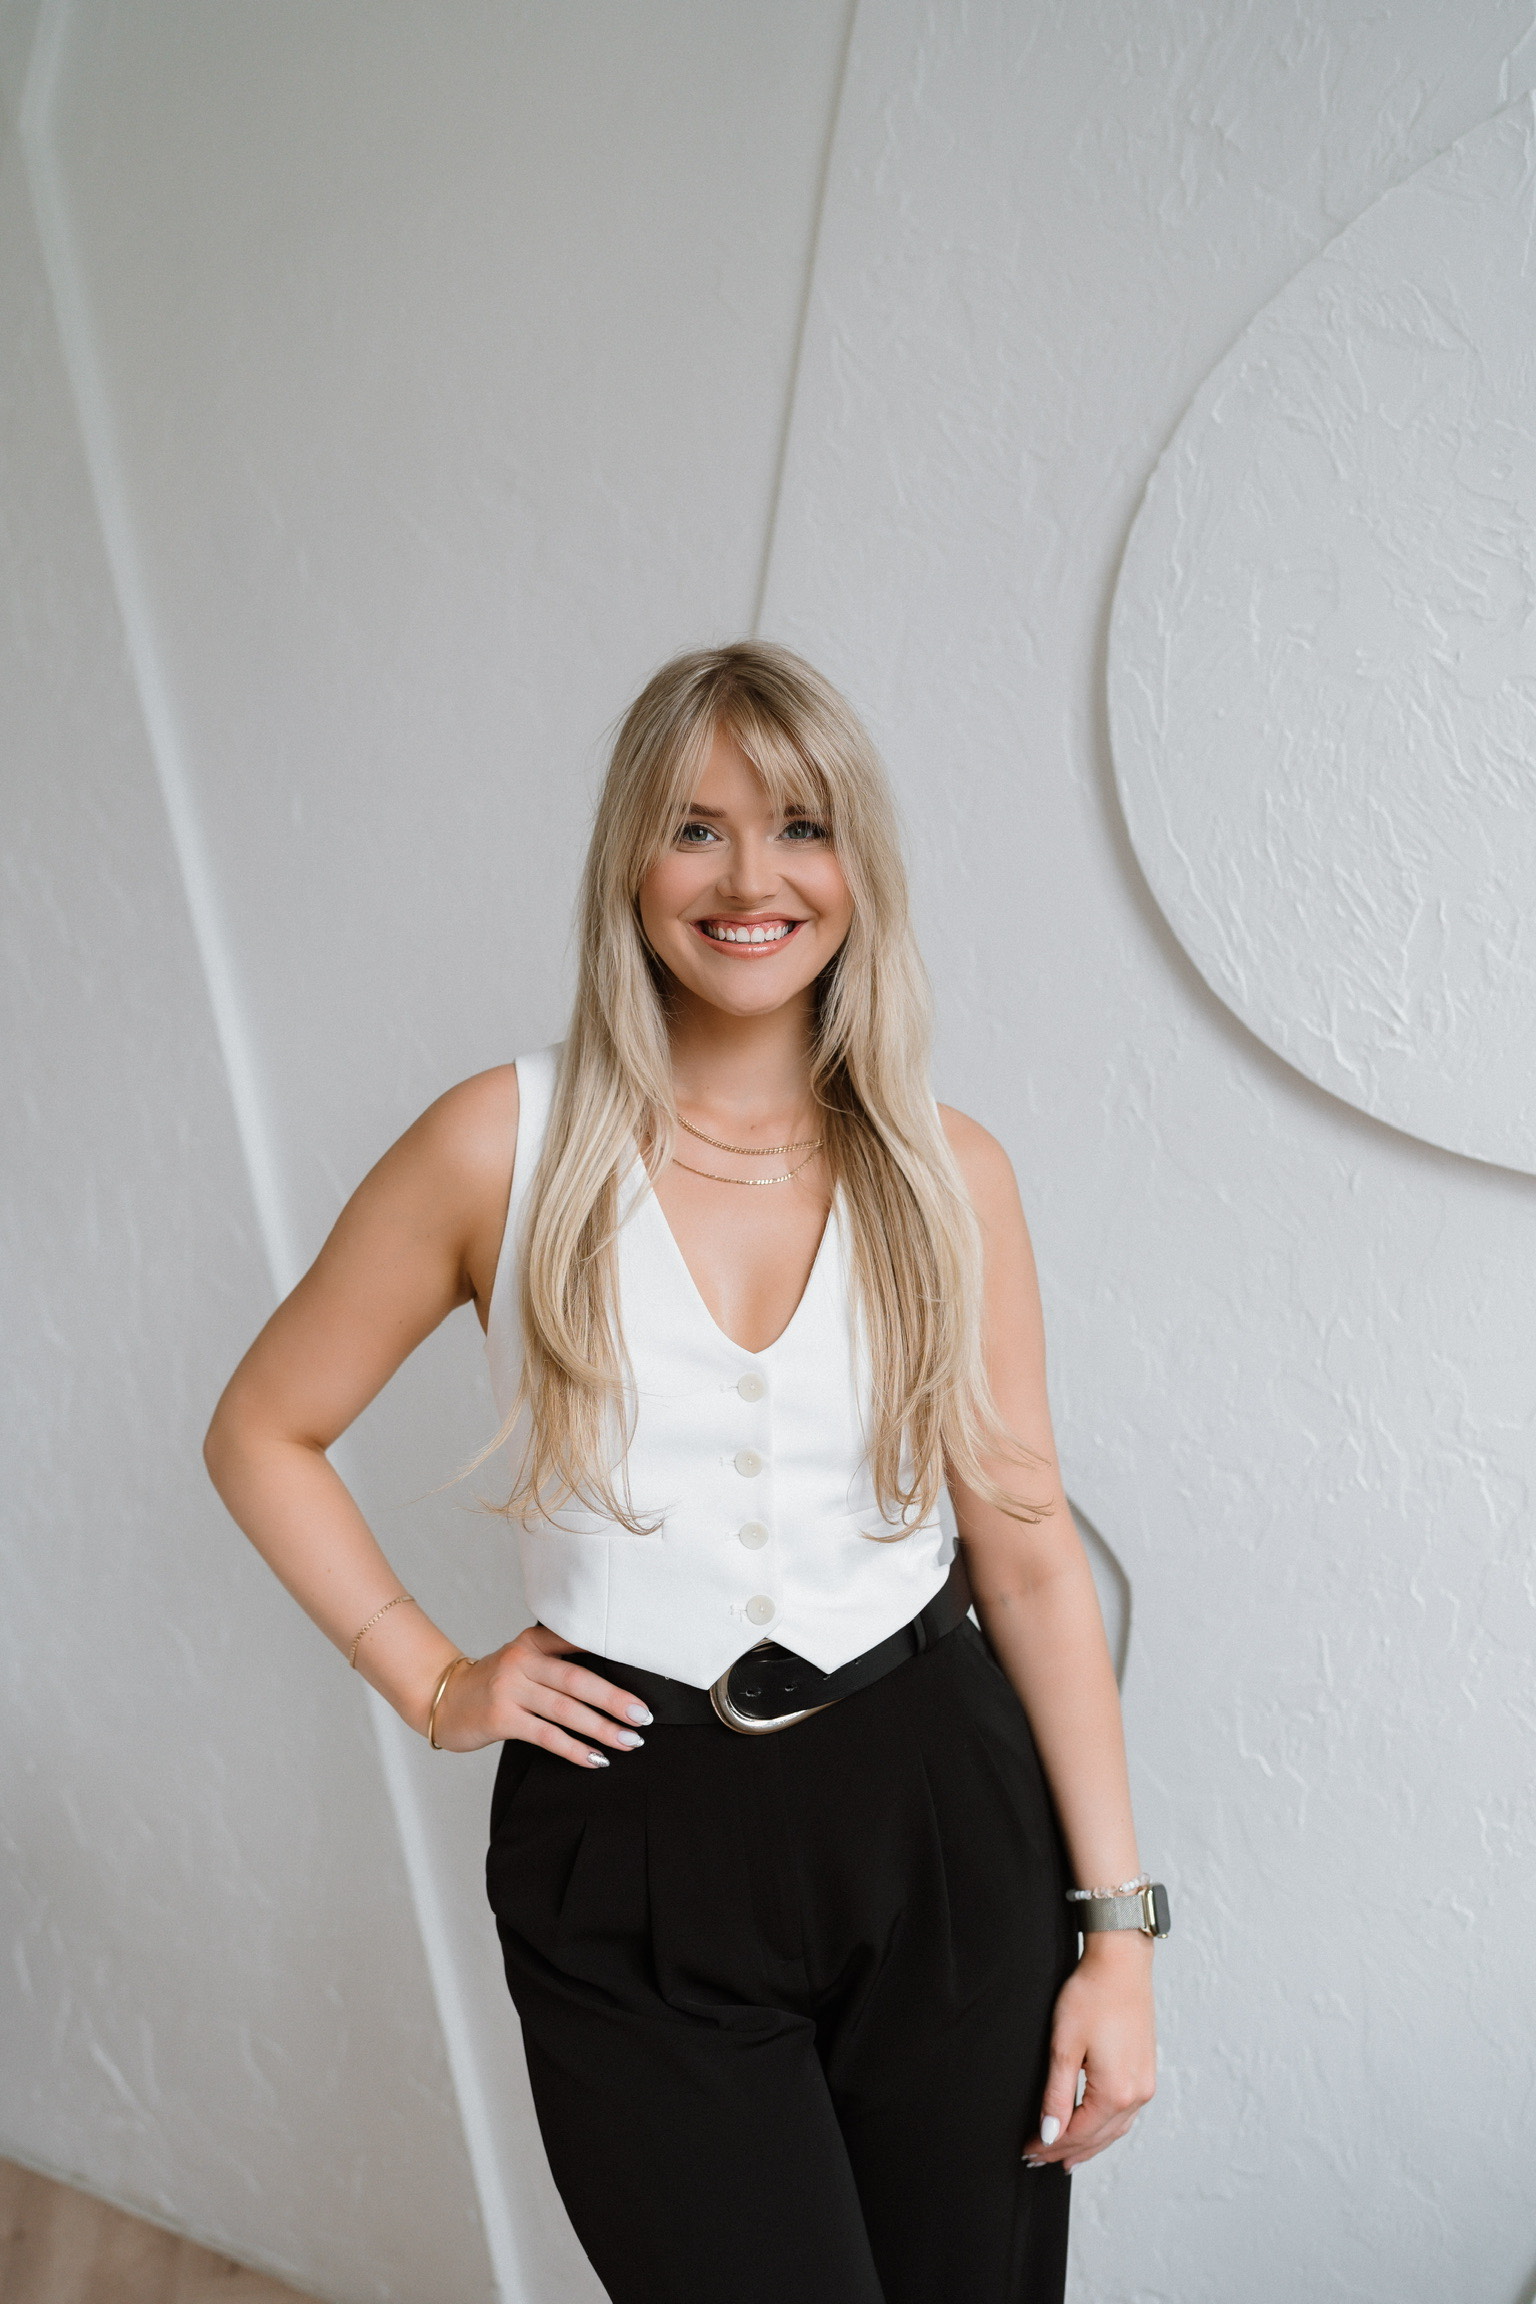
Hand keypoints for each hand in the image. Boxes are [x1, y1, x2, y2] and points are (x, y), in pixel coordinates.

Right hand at [428, 1623, 652, 1765]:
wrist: (444, 1699)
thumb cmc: (496, 1683)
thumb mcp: (523, 1659)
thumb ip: (558, 1660)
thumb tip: (614, 1682)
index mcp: (533, 1640)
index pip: (578, 1641)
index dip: (611, 1652)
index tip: (644, 1667)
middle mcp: (522, 1660)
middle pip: (578, 1680)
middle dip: (615, 1699)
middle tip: (643, 1716)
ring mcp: (510, 1688)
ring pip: (565, 1710)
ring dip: (602, 1728)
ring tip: (629, 1741)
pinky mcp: (501, 1718)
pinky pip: (546, 1735)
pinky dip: (574, 1749)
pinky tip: (595, 1759)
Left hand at [1023, 1933, 1155, 2172]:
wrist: (1121, 1963)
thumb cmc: (1091, 1996)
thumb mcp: (1064, 2047)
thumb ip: (1057, 2096)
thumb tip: (1050, 2134)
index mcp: (1116, 2092)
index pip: (1077, 2133)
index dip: (1050, 2144)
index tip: (1027, 2150)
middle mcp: (1137, 2095)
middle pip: (1097, 2137)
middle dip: (1066, 2150)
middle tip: (1037, 2158)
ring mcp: (1145, 2084)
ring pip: (1114, 2130)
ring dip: (1088, 2144)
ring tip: (1064, 2156)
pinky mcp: (1146, 2072)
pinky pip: (1125, 2114)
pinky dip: (1105, 2127)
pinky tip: (1094, 2129)